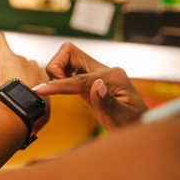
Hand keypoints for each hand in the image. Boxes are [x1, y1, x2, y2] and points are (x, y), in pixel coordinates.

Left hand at [0, 25, 49, 131]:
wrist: (27, 106)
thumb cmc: (30, 113)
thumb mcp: (31, 116)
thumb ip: (28, 116)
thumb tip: (28, 129)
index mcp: (35, 80)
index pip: (15, 79)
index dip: (0, 87)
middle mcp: (28, 68)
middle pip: (3, 70)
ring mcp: (19, 61)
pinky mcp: (8, 56)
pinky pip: (0, 40)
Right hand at [32, 42, 146, 130]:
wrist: (139, 126)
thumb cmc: (134, 124)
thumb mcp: (123, 118)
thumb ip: (107, 102)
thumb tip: (96, 85)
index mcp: (113, 77)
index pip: (78, 78)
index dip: (57, 84)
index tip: (40, 89)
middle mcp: (104, 71)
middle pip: (70, 53)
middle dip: (56, 68)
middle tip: (55, 88)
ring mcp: (97, 74)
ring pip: (67, 60)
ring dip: (57, 73)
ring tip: (58, 92)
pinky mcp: (91, 81)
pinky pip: (70, 72)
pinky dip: (60, 79)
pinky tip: (61, 91)